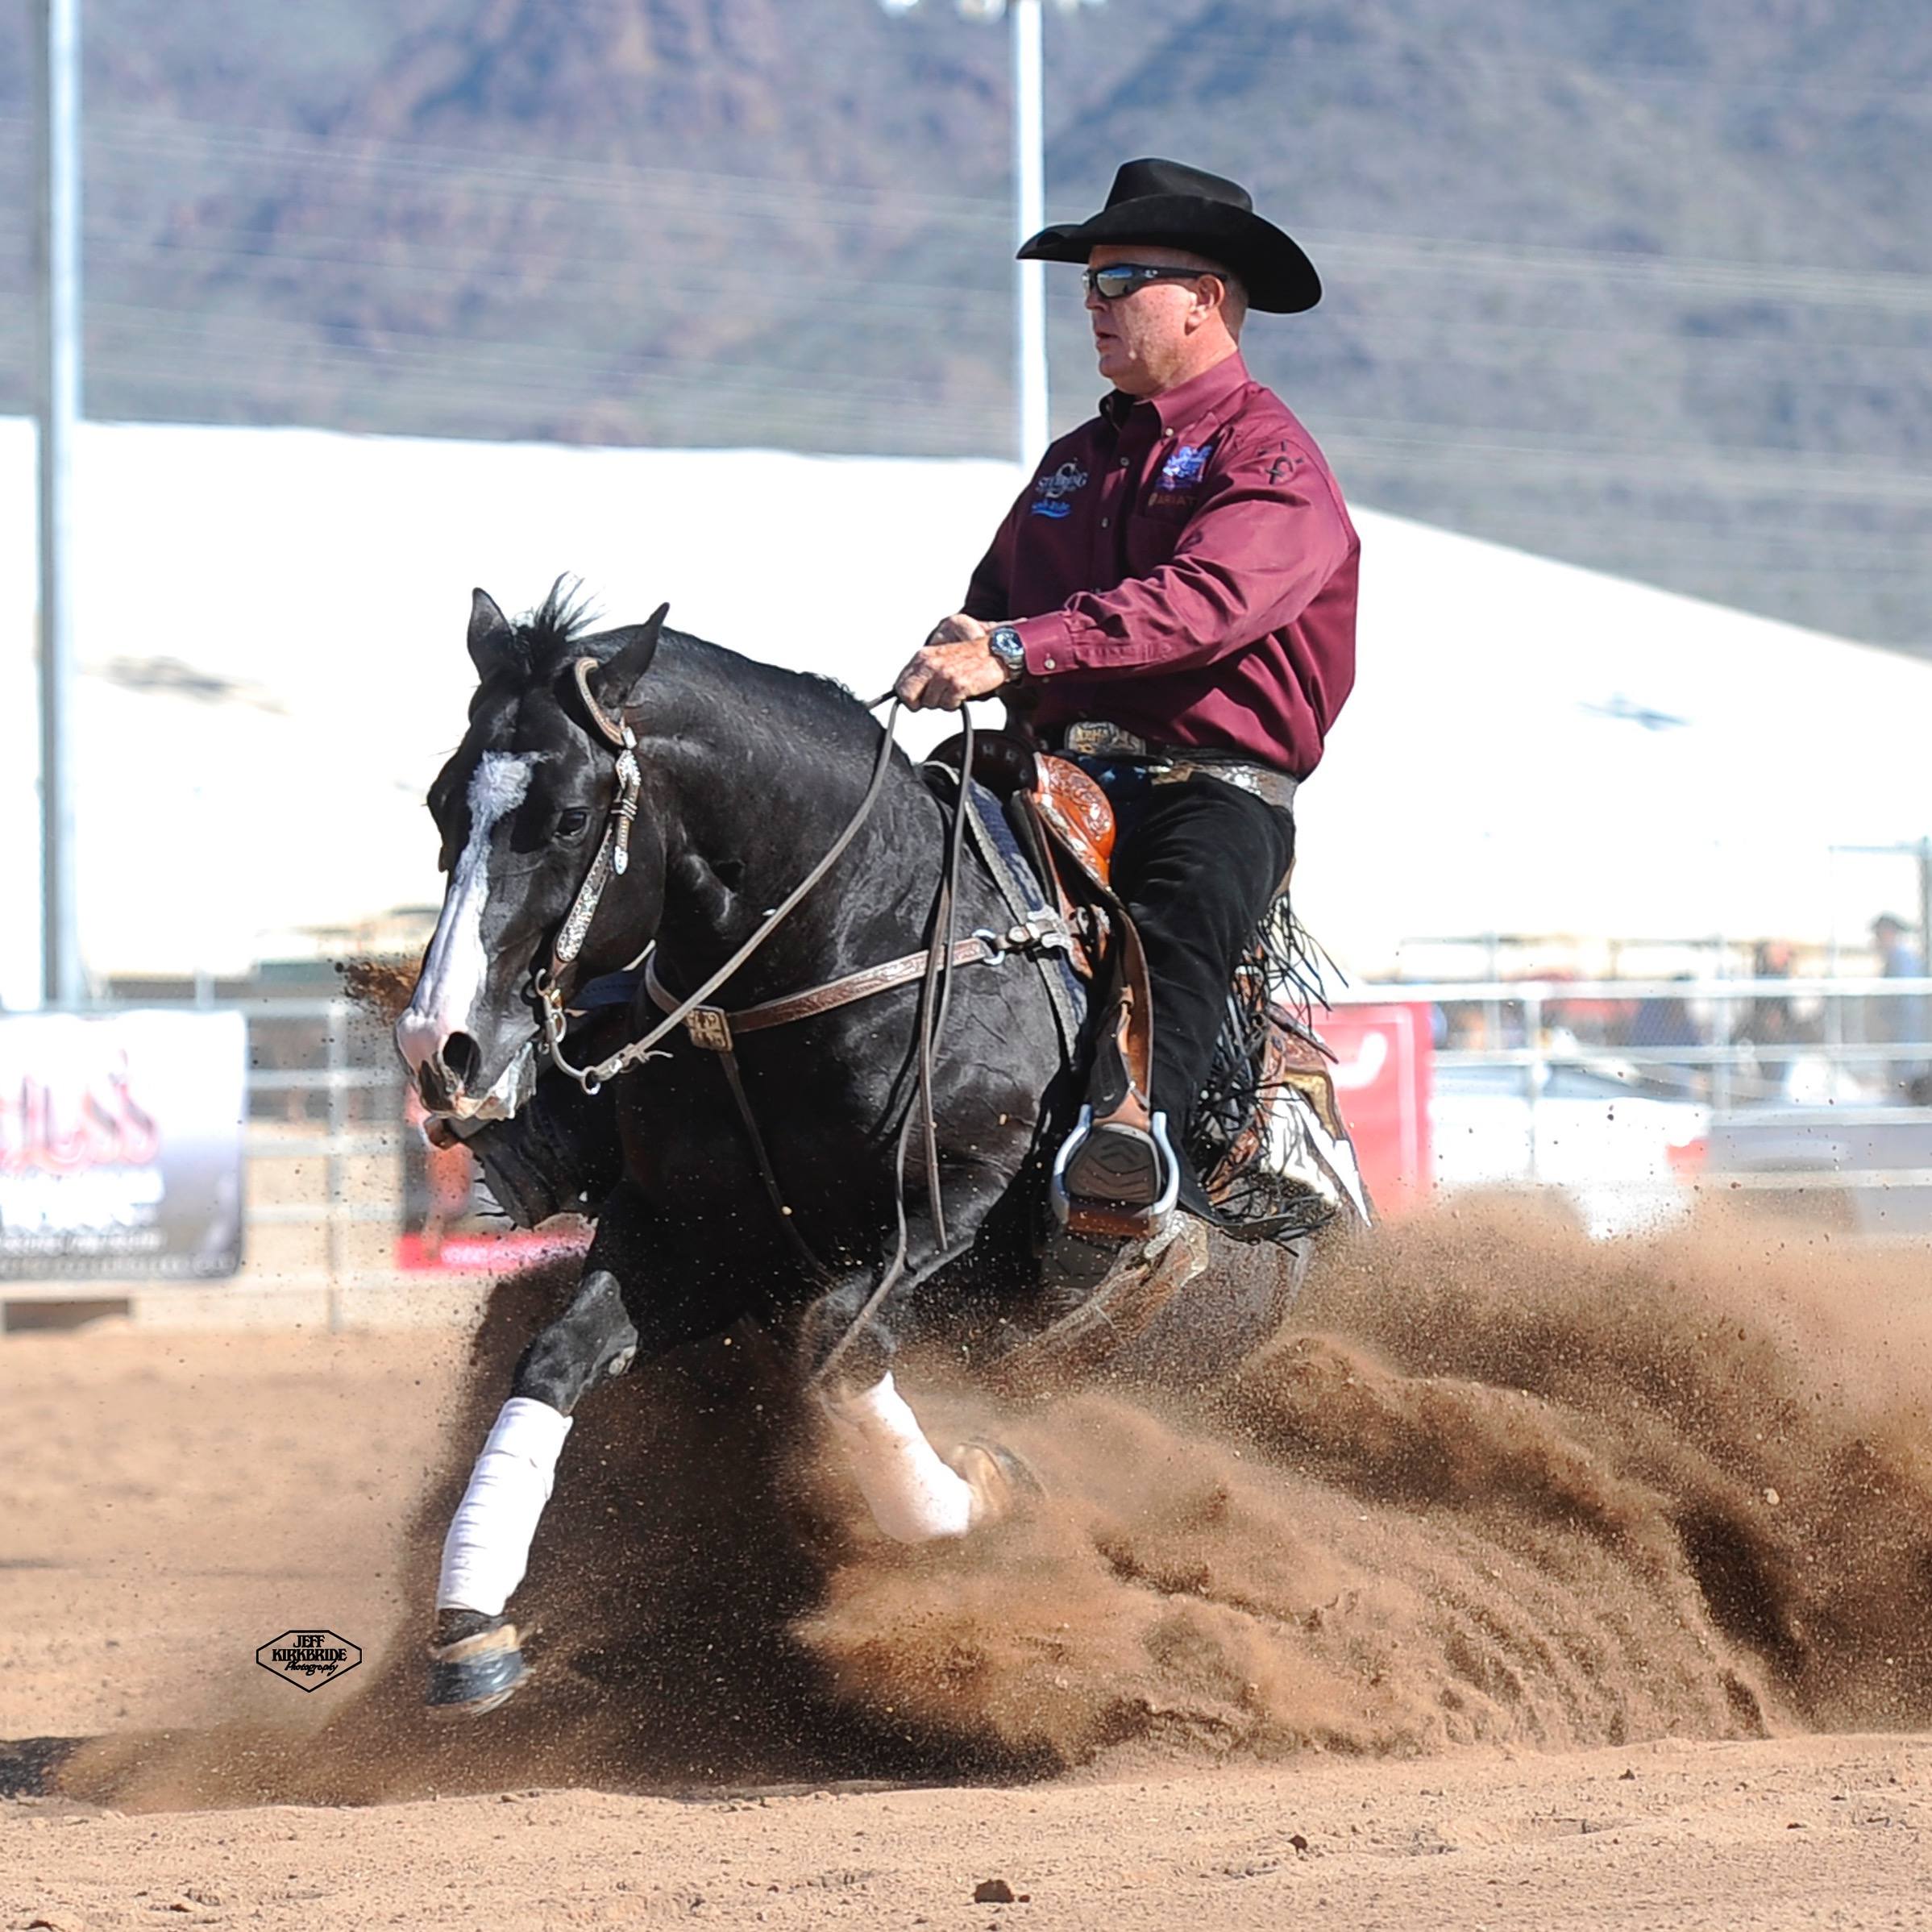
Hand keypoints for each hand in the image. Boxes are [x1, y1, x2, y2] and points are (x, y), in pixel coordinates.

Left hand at [894, 614, 1010, 709]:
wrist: (998, 649)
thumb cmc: (972, 651)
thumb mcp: (941, 651)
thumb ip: (924, 666)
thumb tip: (908, 685)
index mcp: (923, 656)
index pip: (901, 684)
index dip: (909, 695)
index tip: (918, 697)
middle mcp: (930, 663)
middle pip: (907, 696)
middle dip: (920, 701)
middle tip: (935, 696)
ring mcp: (944, 674)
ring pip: (930, 703)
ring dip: (943, 701)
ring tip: (955, 688)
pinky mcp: (958, 685)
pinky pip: (948, 706)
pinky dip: (956, 703)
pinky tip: (964, 691)